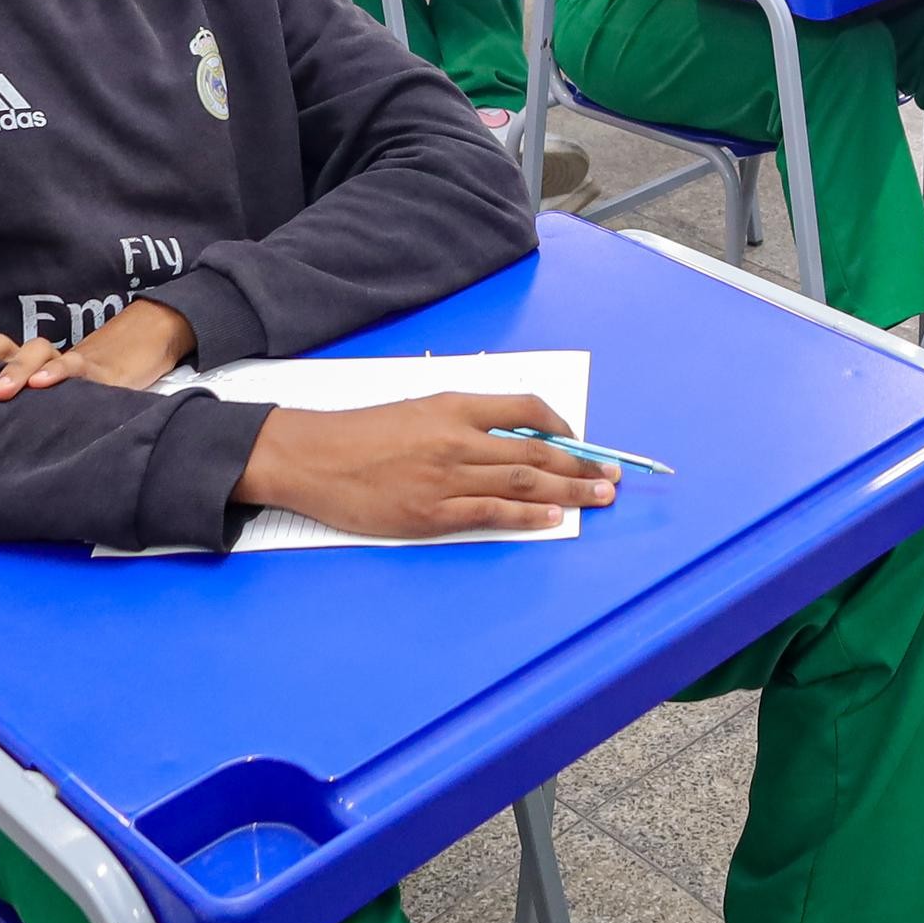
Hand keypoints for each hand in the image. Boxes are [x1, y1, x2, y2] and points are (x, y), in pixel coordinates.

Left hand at [0, 296, 197, 400]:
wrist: (127, 368)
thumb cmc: (66, 397)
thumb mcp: (30, 406)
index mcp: (11, 365)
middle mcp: (30, 359)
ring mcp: (60, 362)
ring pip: (32, 351)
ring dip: (12, 369)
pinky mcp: (92, 373)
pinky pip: (74, 367)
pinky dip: (57, 374)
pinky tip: (43, 385)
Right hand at [235, 393, 611, 538]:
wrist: (311, 458)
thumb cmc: (359, 434)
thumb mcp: (416, 410)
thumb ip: (462, 422)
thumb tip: (510, 438)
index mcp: (453, 406)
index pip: (524, 409)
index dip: (560, 425)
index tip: (579, 439)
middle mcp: (456, 439)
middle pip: (535, 451)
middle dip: (580, 464)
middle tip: (612, 475)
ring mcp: (446, 478)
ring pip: (523, 482)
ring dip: (569, 490)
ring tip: (599, 497)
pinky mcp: (432, 512)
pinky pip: (493, 512)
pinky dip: (529, 514)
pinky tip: (554, 517)